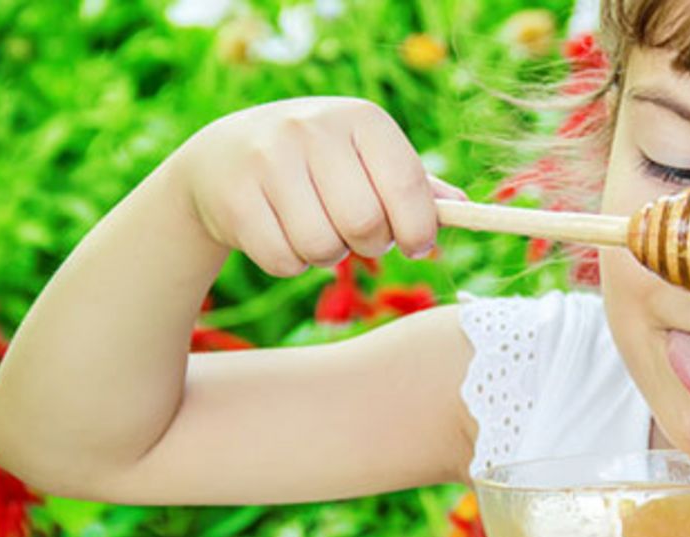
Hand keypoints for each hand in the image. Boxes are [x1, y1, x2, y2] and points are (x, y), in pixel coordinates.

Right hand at [167, 96, 467, 275]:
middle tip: (358, 236)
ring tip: (318, 231)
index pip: (407, 184)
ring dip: (329, 256)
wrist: (223, 157)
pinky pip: (283, 261)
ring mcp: (268, 159)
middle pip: (365, 224)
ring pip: (323, 248)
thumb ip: (416, 186)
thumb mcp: (368, 160)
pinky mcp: (233, 196)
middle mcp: (313, 129)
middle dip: (371, 245)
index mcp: (362, 119)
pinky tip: (282, 235)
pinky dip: (292, 264)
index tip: (416, 245)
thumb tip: (465, 209)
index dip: (420, 229)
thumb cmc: (320, 165)